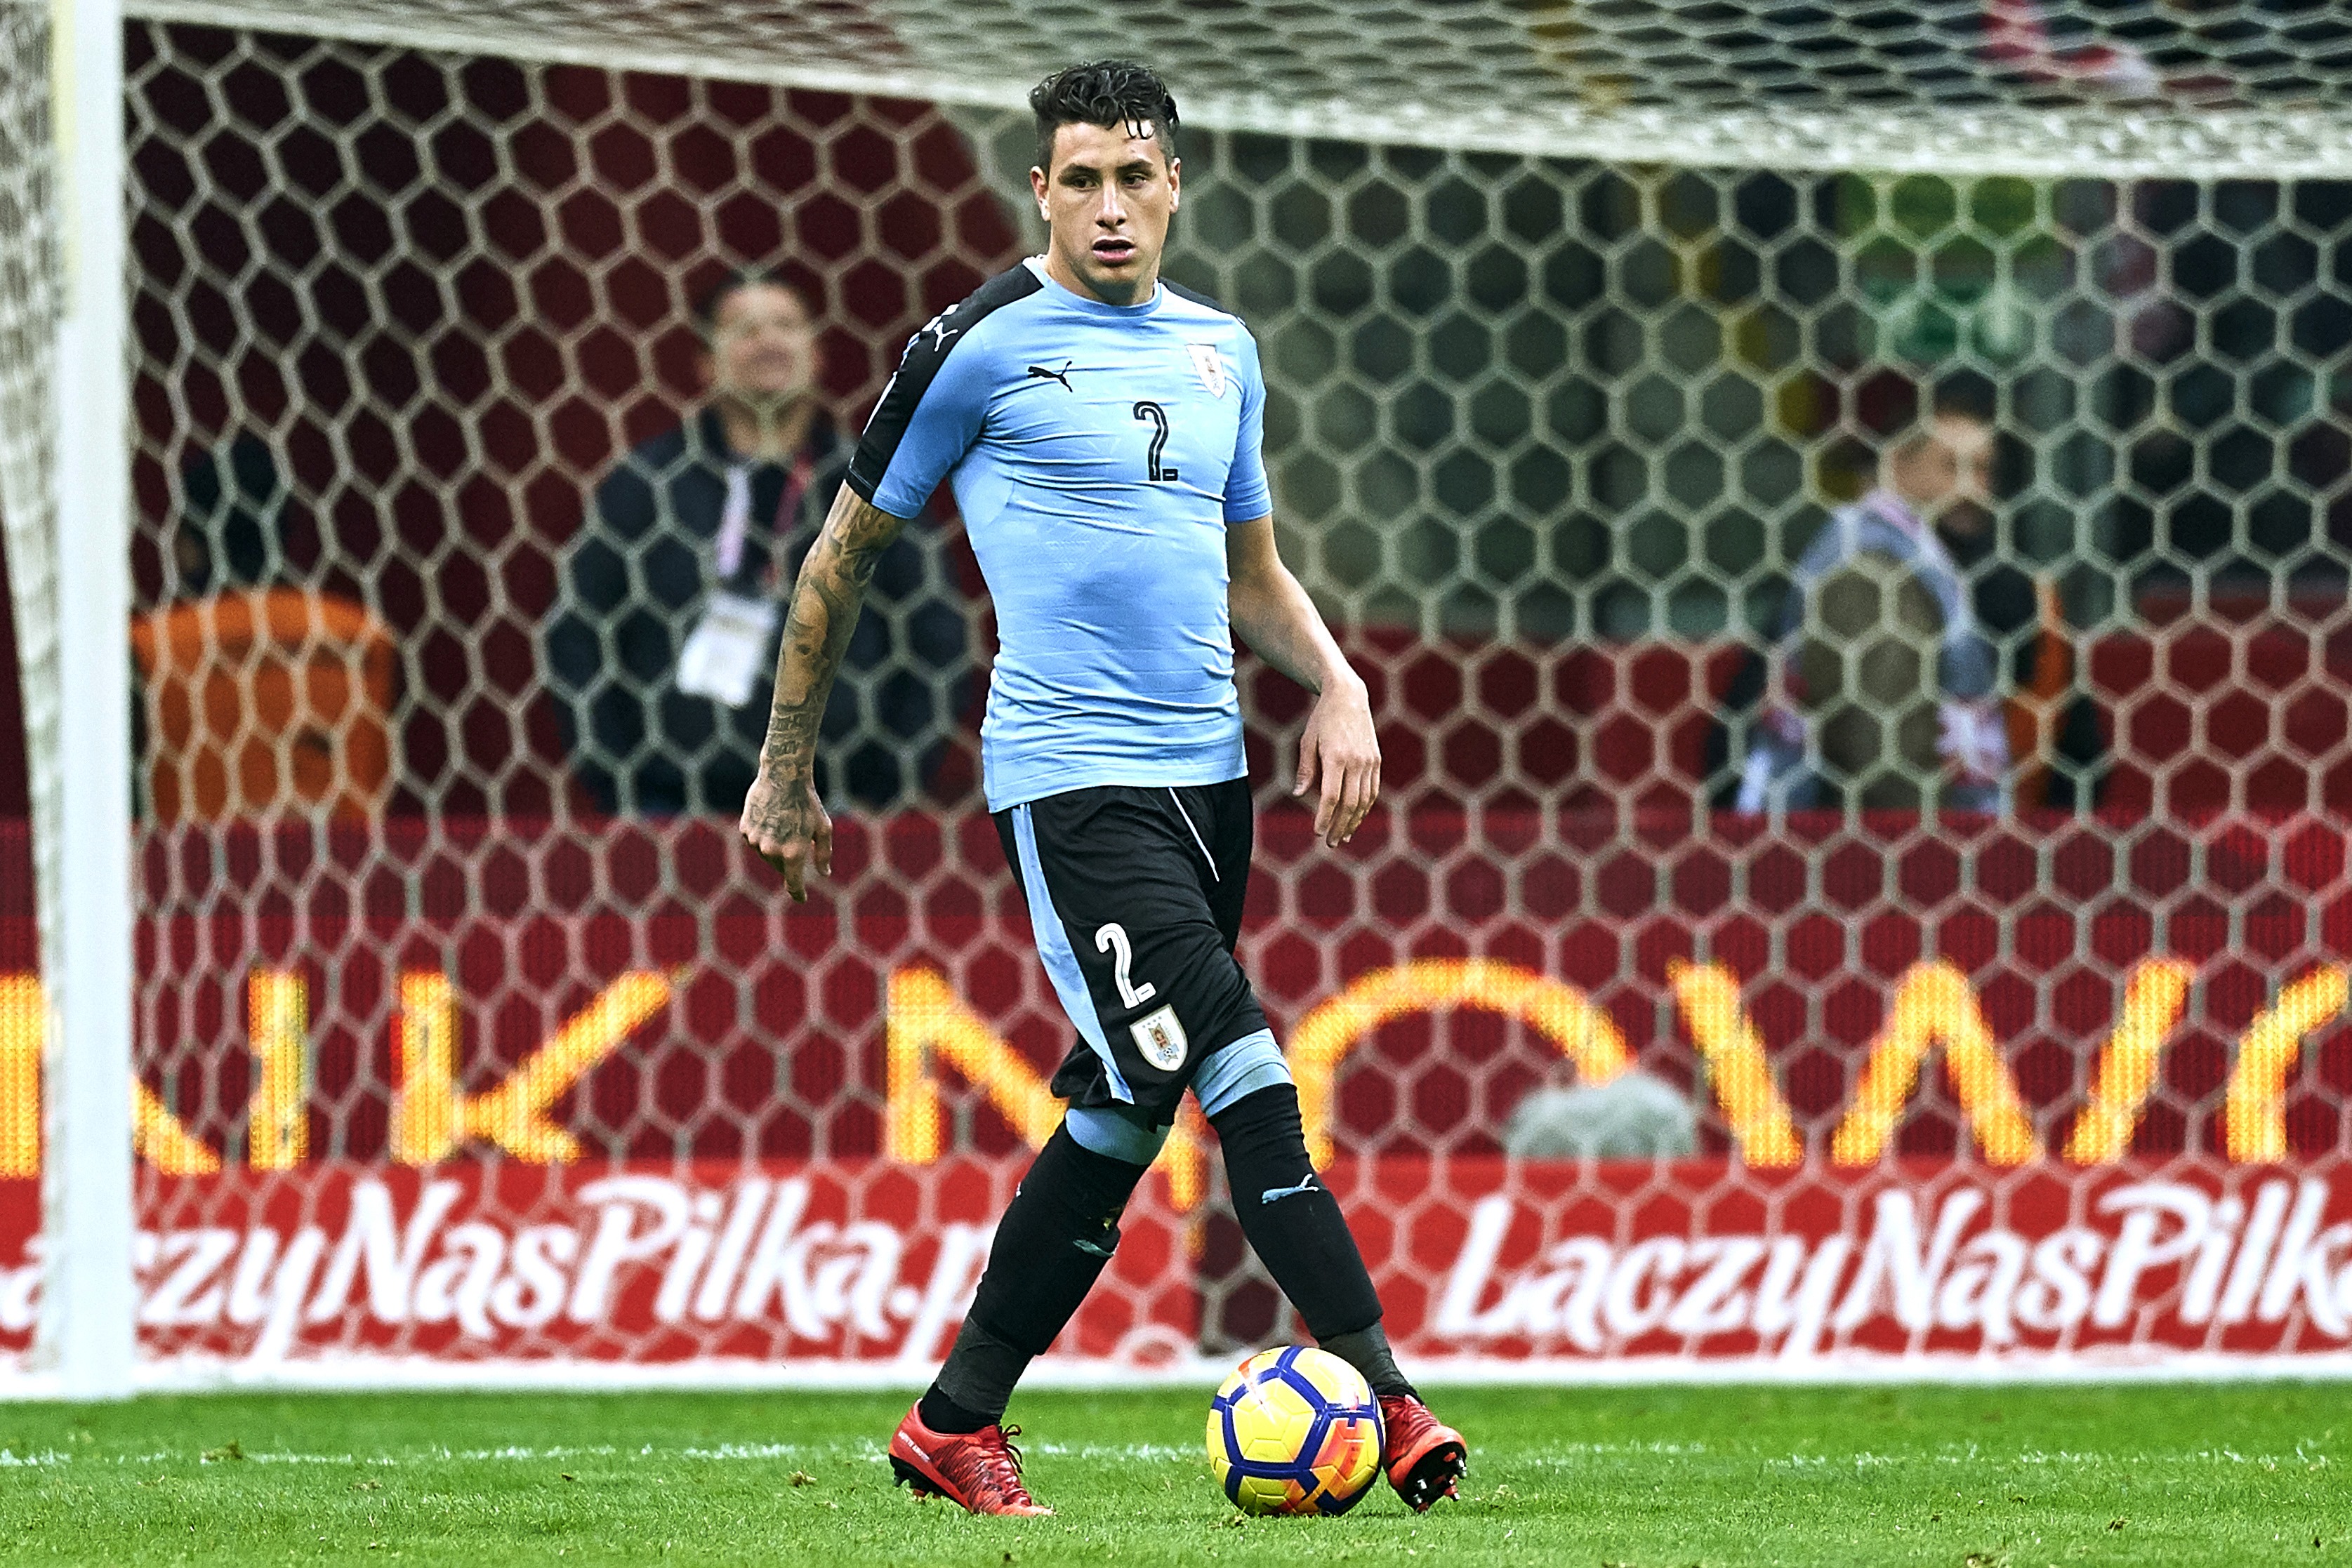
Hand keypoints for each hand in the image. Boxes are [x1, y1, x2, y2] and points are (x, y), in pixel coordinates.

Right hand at [739, 767, 832, 901]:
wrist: (783, 776)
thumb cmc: (808, 802)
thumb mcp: (823, 828)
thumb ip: (823, 854)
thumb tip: (824, 874)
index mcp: (793, 853)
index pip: (793, 884)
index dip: (798, 893)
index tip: (802, 898)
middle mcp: (772, 851)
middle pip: (781, 868)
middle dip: (790, 860)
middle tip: (798, 838)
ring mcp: (756, 841)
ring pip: (767, 855)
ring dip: (776, 847)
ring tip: (785, 823)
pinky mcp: (745, 830)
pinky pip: (755, 841)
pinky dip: (764, 836)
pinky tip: (772, 818)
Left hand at [1293, 674, 1379, 847]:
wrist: (1348, 696)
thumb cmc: (1322, 719)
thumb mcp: (1307, 741)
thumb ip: (1305, 769)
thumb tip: (1299, 794)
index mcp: (1336, 757)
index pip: (1331, 797)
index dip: (1325, 817)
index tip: (1317, 831)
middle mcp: (1356, 762)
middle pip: (1349, 804)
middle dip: (1340, 826)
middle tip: (1331, 843)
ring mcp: (1369, 762)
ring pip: (1364, 800)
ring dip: (1354, 821)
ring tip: (1344, 837)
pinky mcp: (1376, 761)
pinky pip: (1373, 790)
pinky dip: (1365, 807)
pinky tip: (1356, 818)